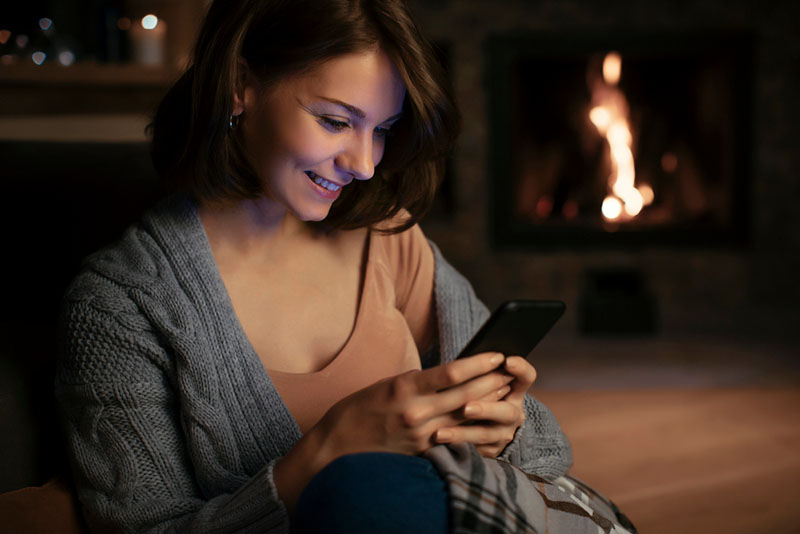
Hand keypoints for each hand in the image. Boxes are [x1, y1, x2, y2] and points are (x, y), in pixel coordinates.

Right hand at [317, 352, 512, 458]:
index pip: (452, 373)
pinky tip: (487, 418)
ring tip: (506, 390)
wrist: (336, 447)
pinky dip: (473, 425)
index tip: (497, 354)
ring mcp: (420, 435)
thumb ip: (417, 382)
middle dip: (492, 381)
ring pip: (465, 416)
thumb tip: (450, 375)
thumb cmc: (358, 409)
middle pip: (466, 395)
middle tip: (512, 370)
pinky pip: (454, 436)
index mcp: (404, 388)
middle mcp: (415, 412)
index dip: (479, 363)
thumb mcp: (386, 385)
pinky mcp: (422, 452)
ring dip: (489, 403)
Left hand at [433, 355, 536, 457]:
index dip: (520, 369)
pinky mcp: (491, 450)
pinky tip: (436, 444)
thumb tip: (459, 362)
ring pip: (485, 435)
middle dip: (485, 409)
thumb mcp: (482, 379)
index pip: (526, 376)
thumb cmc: (477, 391)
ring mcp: (503, 433)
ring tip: (439, 433)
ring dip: (462, 433)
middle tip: (465, 408)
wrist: (484, 424)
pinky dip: (454, 445)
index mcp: (514, 389)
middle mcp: (513, 413)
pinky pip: (473, 450)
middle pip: (507, 412)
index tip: (506, 361)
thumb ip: (478, 373)